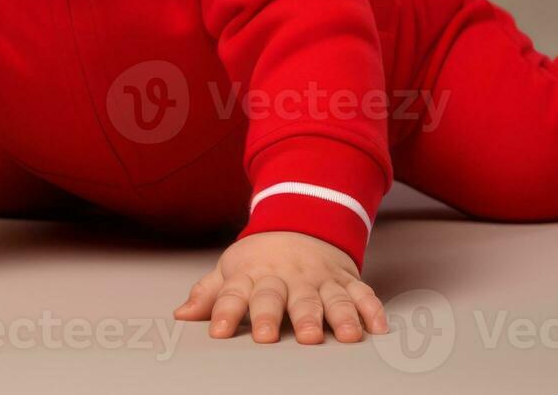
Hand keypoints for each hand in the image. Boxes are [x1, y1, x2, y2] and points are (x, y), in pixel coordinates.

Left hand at [173, 231, 388, 343]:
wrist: (300, 220)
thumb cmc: (261, 257)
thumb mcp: (231, 268)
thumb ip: (209, 293)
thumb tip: (181, 314)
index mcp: (254, 275)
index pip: (236, 293)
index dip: (226, 312)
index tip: (218, 332)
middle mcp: (288, 277)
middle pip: (285, 298)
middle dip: (283, 317)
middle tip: (277, 337)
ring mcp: (319, 278)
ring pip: (329, 298)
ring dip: (337, 317)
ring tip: (344, 336)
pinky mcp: (345, 279)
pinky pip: (362, 293)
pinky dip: (371, 309)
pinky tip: (377, 327)